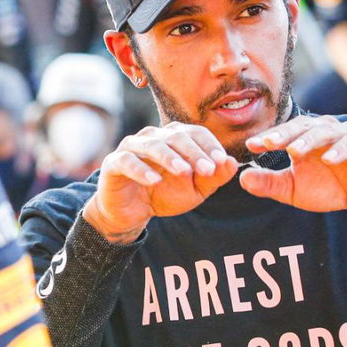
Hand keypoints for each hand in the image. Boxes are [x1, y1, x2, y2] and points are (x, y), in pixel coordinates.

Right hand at [82, 123, 239, 241]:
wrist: (132, 213)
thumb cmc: (164, 195)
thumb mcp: (195, 191)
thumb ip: (214, 178)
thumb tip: (232, 163)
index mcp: (174, 138)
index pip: (195, 132)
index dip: (210, 145)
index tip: (222, 162)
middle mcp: (153, 137)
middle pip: (176, 136)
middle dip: (194, 152)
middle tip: (207, 170)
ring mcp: (131, 147)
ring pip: (152, 144)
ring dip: (170, 157)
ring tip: (184, 172)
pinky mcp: (114, 163)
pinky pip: (127, 161)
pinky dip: (141, 170)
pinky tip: (154, 181)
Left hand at [240, 115, 346, 227]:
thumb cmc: (330, 188)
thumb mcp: (294, 190)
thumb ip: (269, 183)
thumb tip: (241, 178)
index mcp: (305, 138)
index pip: (284, 133)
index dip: (268, 138)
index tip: (250, 146)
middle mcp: (324, 132)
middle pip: (302, 127)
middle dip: (284, 134)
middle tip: (267, 143)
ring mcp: (346, 136)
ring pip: (325, 132)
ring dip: (308, 140)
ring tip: (293, 151)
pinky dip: (340, 150)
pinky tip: (328, 159)